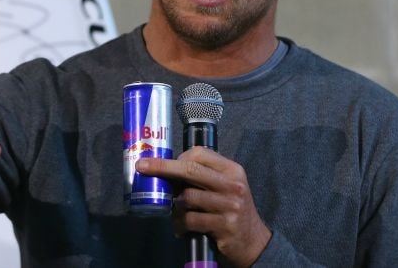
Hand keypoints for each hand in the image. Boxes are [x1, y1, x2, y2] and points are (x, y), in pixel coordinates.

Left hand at [136, 147, 270, 266]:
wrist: (254, 242)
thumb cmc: (233, 210)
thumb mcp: (226, 187)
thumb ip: (205, 177)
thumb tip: (168, 169)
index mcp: (232, 170)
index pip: (200, 154)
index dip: (177, 157)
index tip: (160, 163)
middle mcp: (232, 185)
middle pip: (191, 170)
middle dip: (163, 167)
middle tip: (142, 167)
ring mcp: (230, 206)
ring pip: (187, 198)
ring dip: (175, 207)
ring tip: (175, 213)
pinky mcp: (224, 226)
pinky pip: (191, 220)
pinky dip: (181, 224)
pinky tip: (181, 228)